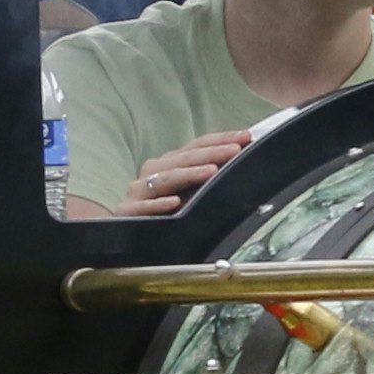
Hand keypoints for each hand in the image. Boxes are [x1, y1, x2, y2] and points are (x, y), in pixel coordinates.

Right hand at [118, 129, 251, 218]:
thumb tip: (241, 166)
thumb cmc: (164, 214)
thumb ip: (206, 179)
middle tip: (235, 149)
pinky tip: (175, 203)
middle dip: (211, 153)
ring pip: (165, 179)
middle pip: (183, 159)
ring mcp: (138, 192)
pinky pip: (143, 208)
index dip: (220, 140)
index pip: (196, 146)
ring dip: (189, 174)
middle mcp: (152, 172)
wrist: (129, 237)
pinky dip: (159, 205)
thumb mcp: (187, 194)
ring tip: (212, 171)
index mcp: (168, 164)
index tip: (246, 137)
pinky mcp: (127, 212)